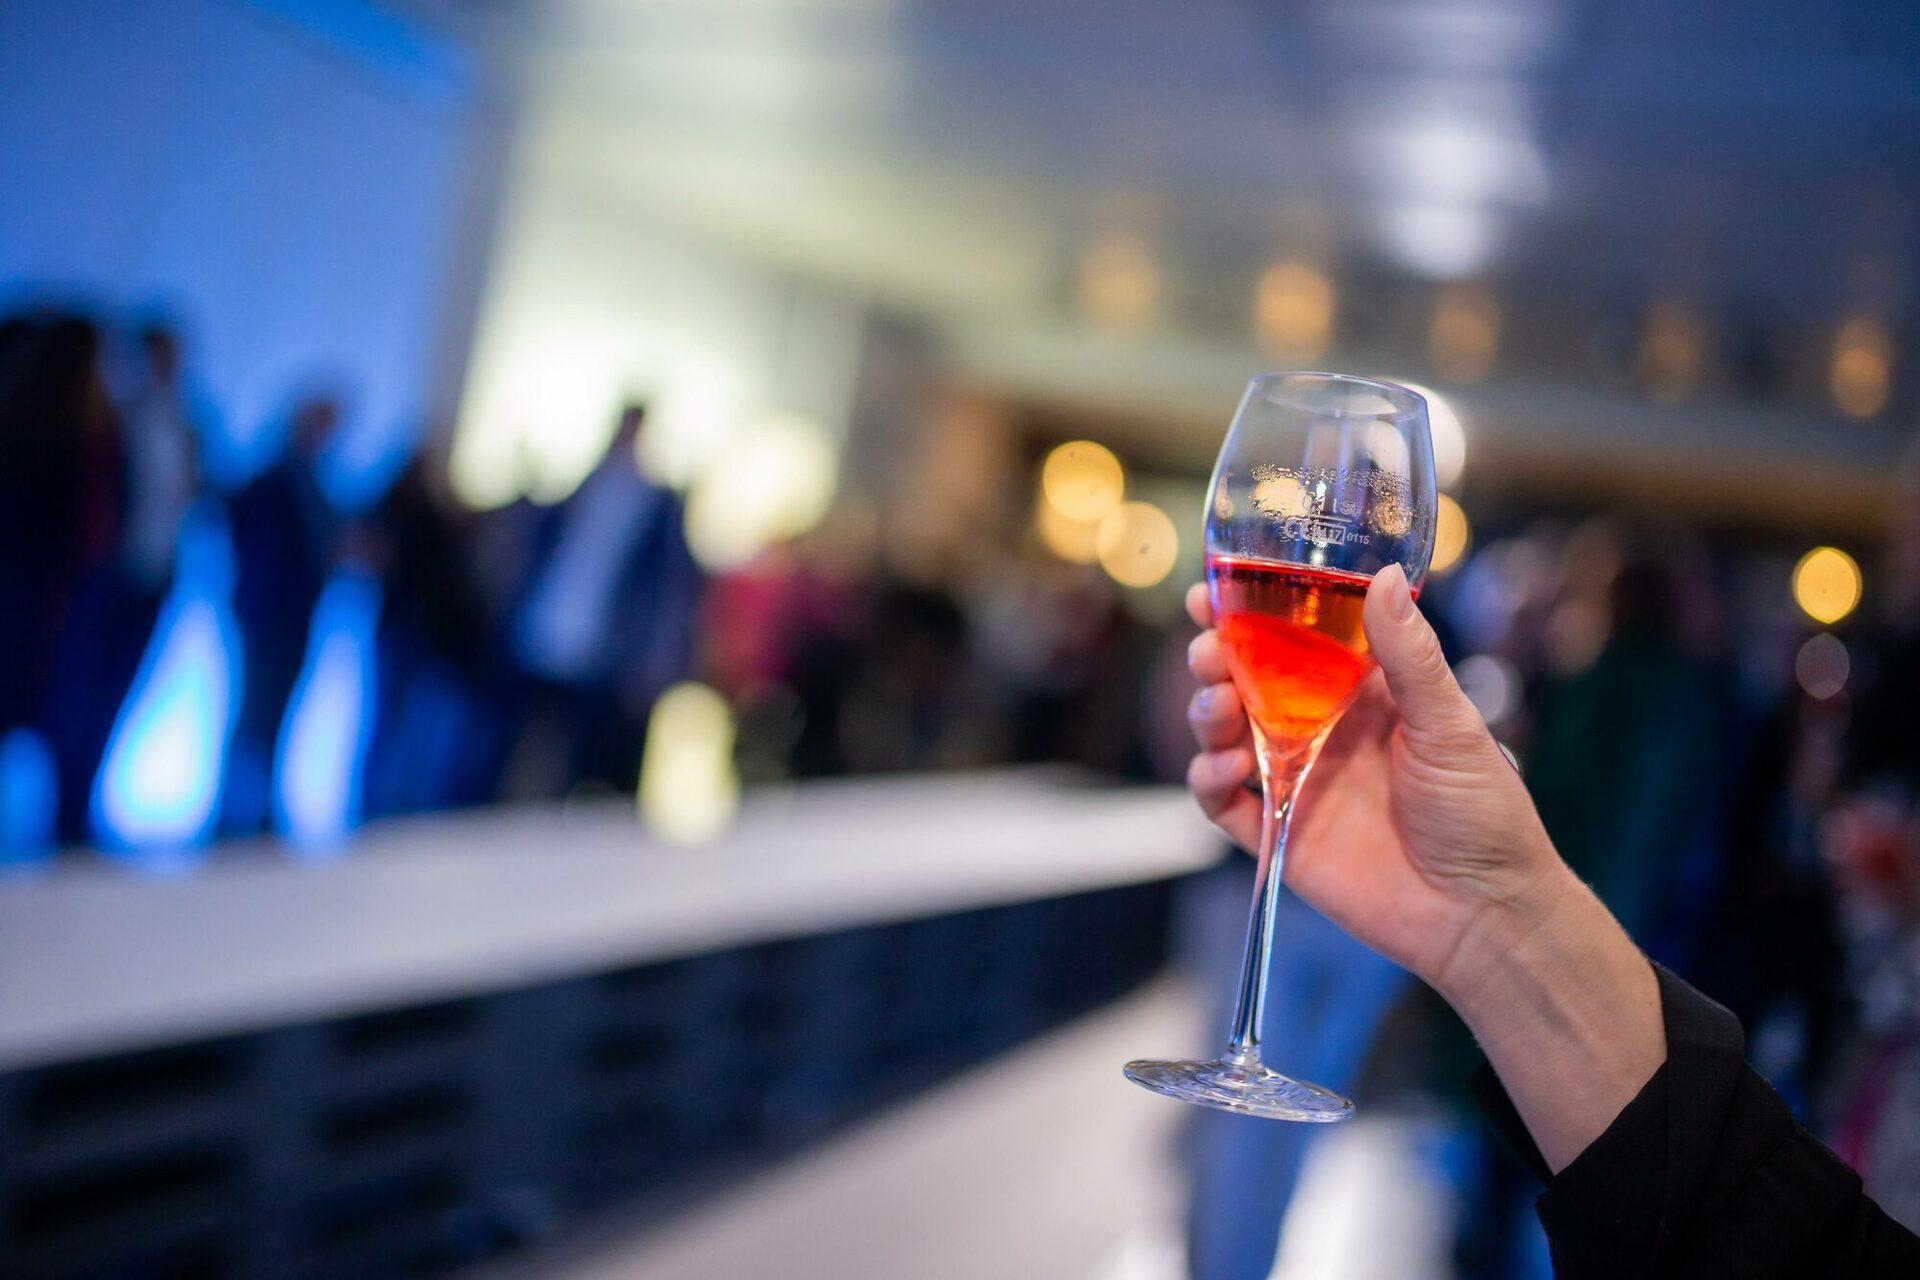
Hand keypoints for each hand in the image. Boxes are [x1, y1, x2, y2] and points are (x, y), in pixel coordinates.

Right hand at [1184, 564, 1561, 996]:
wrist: (1482, 914)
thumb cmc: (1483, 813)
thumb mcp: (1451, 723)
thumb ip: (1410, 657)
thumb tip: (1386, 577)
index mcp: (1359, 692)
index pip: (1291, 638)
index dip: (1247, 614)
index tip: (1214, 592)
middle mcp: (1319, 730)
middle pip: (1243, 681)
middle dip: (1214, 659)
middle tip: (1209, 650)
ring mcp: (1295, 781)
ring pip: (1224, 735)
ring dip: (1206, 713)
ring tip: (1220, 707)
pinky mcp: (1279, 834)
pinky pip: (1223, 803)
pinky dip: (1209, 781)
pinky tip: (1231, 768)